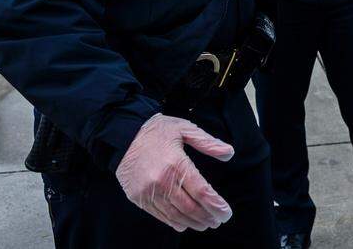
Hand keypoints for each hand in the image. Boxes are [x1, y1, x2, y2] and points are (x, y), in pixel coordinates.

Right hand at [115, 114, 234, 232]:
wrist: (122, 135)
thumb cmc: (157, 131)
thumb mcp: (185, 129)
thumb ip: (208, 143)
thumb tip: (229, 153)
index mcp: (176, 163)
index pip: (201, 191)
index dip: (216, 205)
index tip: (226, 213)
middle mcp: (162, 181)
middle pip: (190, 207)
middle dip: (207, 217)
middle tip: (218, 221)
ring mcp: (148, 192)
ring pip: (175, 215)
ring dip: (193, 223)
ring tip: (205, 224)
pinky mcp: (138, 198)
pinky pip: (159, 215)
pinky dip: (174, 222)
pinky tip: (184, 223)